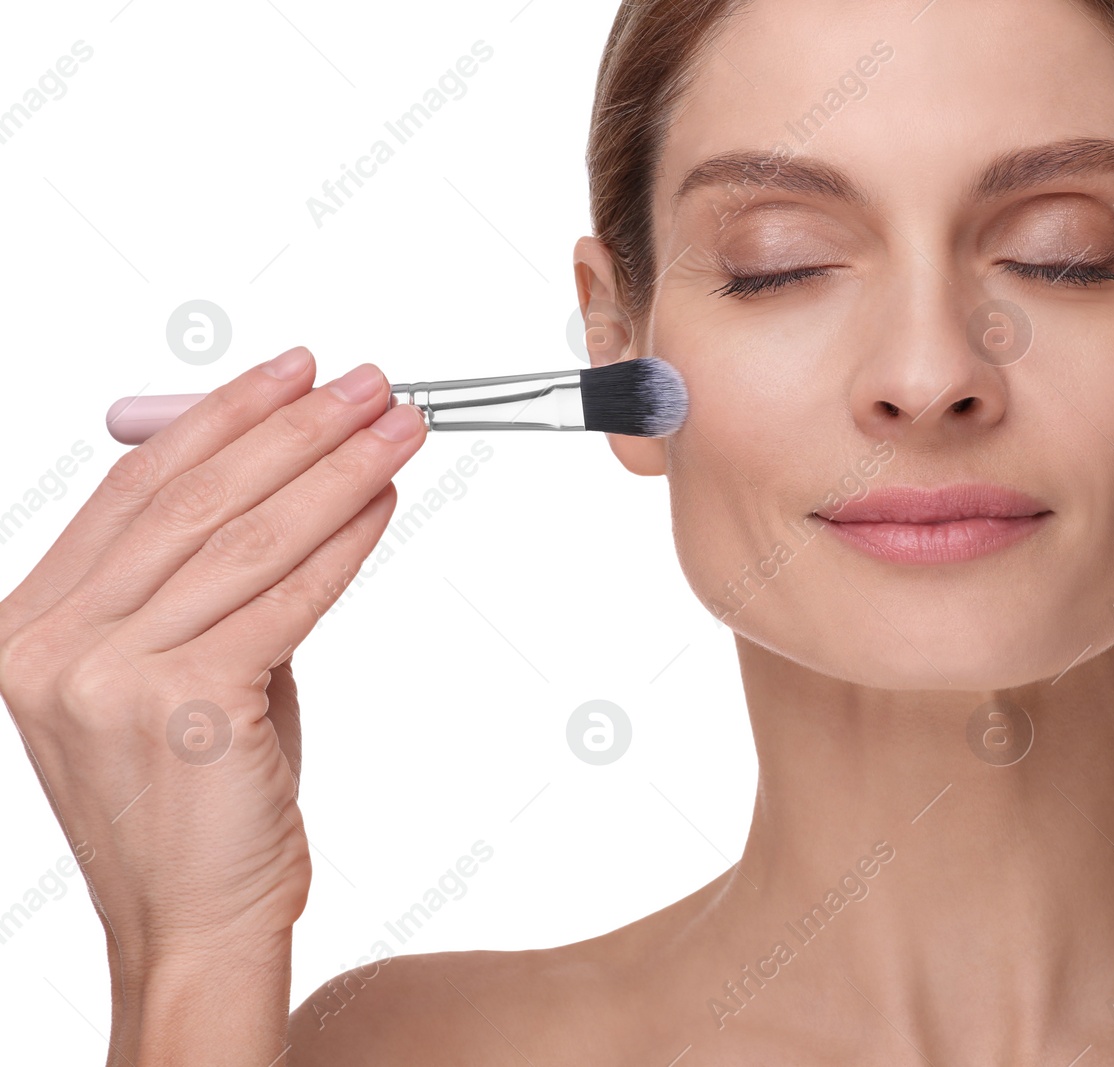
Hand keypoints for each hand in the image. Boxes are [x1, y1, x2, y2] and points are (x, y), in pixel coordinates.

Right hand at [0, 346, 427, 1057]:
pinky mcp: (182, 706)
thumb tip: (292, 484)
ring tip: (394, 428)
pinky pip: (284, 597)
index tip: (289, 373)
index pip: (137, 488)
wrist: (194, 923)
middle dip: (292, 428)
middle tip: (365, 385)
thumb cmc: (197, 805)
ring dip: (334, 470)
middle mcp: (52, 643)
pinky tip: (382, 503)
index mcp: (32, 625)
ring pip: (244, 539)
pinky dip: (342, 542)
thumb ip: (209, 587)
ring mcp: (107, 676)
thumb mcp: (179, 676)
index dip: (219, 417)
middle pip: (191, 499)